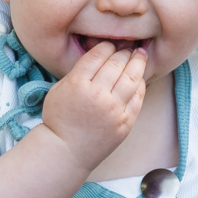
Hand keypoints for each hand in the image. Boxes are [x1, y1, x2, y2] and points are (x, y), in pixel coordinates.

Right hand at [39, 42, 149, 173]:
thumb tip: (99, 57)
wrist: (65, 152)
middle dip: (123, 52)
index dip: (106, 47)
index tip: (109, 46)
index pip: (98, 55)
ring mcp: (114, 109)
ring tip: (140, 56)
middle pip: (117, 63)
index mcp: (78, 84)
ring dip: (138, 63)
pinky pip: (138, 97)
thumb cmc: (59, 120)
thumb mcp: (58, 90)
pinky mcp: (125, 122)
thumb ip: (77, 72)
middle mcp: (98, 95)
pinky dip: (140, 84)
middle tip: (127, 48)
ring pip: (132, 77)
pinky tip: (138, 78)